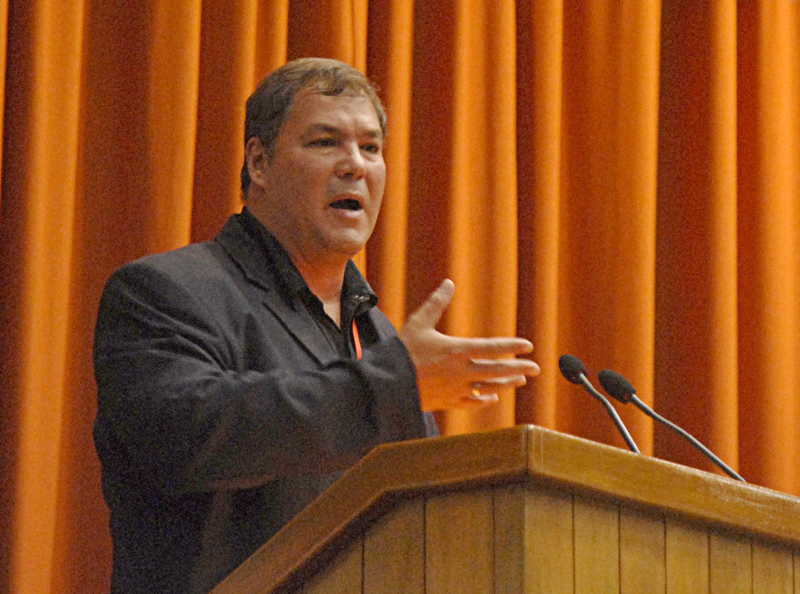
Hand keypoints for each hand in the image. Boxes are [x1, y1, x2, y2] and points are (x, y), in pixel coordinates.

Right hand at [398, 279, 539, 410]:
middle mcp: (462, 371)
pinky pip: (472, 402)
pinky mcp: (448, 402)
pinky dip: (485, 399)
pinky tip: (494, 397)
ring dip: (507, 383)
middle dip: (519, 368)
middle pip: (498, 370)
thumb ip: (436, 303)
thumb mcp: (418, 322)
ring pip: (489, 387)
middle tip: (537, 368)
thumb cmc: (402, 351)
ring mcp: (456, 389)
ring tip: (521, 380)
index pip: (493, 347)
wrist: (387, 383)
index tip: (528, 345)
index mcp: (457, 350)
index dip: (512, 346)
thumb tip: (448, 283)